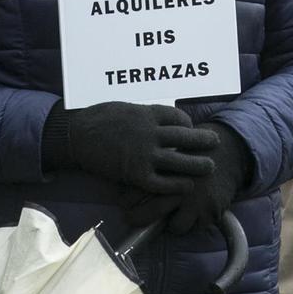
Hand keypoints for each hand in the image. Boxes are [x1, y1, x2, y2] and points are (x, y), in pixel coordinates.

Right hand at [43, 102, 217, 195]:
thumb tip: (155, 118)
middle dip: (204, 141)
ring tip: (210, 167)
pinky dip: (177, 185)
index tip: (191, 128)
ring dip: (198, 165)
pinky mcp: (136, 174)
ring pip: (180, 161)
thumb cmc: (97, 118)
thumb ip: (143, 114)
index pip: (179, 117)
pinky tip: (187, 185)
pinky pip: (163, 182)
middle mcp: (151, 133)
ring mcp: (145, 154)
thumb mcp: (125, 107)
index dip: (189, 123)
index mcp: (148, 113)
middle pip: (186, 137)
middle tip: (215, 143)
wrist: (77, 134)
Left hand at [125, 122, 250, 234]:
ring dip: (173, 224)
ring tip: (170, 217)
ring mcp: (195, 200)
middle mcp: (178, 186)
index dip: (127, 201)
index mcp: (165, 170)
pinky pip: (197, 228)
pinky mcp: (211, 210)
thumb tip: (129, 183)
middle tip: (133, 219)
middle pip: (150, 213)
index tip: (125, 205)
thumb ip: (155, 167)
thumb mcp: (172, 150)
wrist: (229, 150)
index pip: (136, 192)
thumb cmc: (195, 150)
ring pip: (176, 227)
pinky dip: (194, 223)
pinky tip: (193, 213)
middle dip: (139, 219)